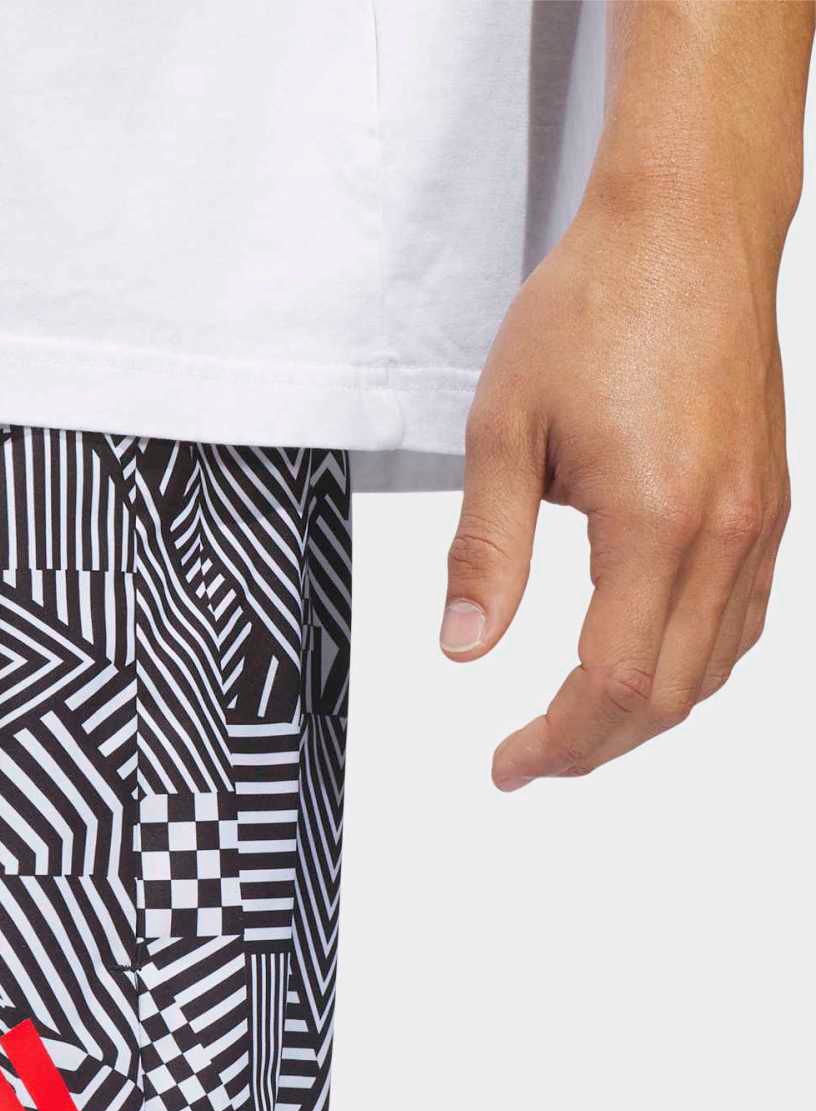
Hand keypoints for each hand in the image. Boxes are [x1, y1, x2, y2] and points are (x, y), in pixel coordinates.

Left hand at [441, 181, 790, 790]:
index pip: (614, 683)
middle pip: (670, 695)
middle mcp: (726, 529)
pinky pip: (742, 618)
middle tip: (524, 758)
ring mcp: (760, 517)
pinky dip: (691, 664)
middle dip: (593, 745)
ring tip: (569, 725)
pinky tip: (639, 666)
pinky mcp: (770, 500)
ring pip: (715, 666)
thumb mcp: (503, 432)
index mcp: (657, 519)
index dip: (558, 742)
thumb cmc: (594, 307)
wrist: (686, 224)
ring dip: (643, 714)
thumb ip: (485, 550)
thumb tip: (463, 648)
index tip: (506, 764)